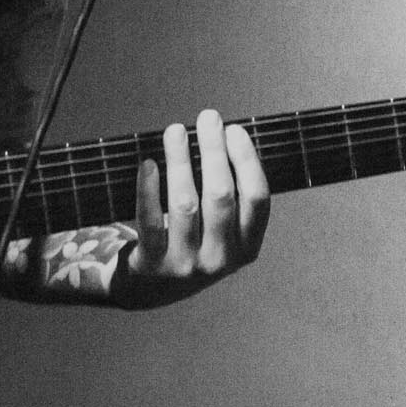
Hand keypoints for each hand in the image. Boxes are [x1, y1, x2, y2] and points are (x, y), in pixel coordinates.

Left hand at [108, 109, 269, 309]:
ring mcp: (186, 264)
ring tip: (175, 131)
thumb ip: (228, 195)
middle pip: (221, 196)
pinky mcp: (153, 264)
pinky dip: (148, 189)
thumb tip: (220, 134)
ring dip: (180, 161)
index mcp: (247, 247)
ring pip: (185, 204)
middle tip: (207, 118)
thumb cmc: (192, 243)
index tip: (234, 129)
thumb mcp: (220, 231)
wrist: (151, 288)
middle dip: (214, 151)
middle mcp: (220, 258)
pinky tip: (148, 163)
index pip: (257, 199)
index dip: (247, 161)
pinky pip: (149, 220)